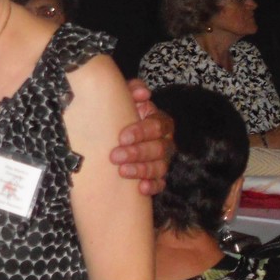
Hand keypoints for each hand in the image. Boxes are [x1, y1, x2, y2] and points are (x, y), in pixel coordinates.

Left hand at [110, 79, 174, 195]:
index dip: (141, 131)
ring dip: (142, 170)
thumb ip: (133, 90)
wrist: (114, 132)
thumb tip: (144, 94)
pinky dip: (152, 186)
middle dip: (137, 153)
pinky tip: (140, 189)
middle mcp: (165, 141)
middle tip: (115, 156)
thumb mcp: (125, 97)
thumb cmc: (121, 112)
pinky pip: (160, 184)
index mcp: (159, 121)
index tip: (122, 137)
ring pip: (160, 167)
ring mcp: (163, 160)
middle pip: (159, 149)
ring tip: (122, 172)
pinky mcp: (158, 176)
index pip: (158, 125)